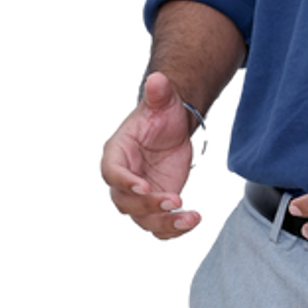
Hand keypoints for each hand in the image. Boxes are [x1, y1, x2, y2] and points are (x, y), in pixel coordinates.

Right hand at [97, 72, 204, 242]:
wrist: (173, 129)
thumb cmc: (161, 115)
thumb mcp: (162, 102)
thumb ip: (159, 94)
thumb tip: (158, 79)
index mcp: (116, 155)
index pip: (113, 172)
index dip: (125, 182)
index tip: (144, 187)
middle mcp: (123, 180)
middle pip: (126, 202)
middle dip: (149, 206)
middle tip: (173, 201)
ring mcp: (139, 196)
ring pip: (144, 219)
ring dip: (165, 223)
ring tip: (190, 217)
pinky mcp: (156, 207)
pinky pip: (160, 225)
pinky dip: (175, 228)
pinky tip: (194, 219)